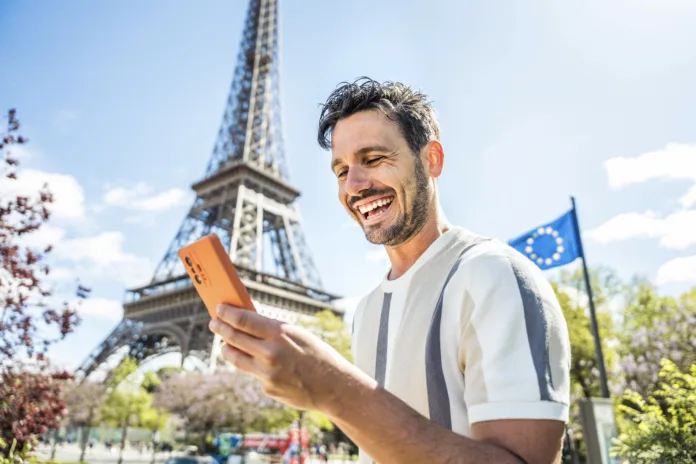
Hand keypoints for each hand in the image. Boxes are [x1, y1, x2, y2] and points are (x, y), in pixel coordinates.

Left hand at [209, 304, 357, 413]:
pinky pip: (254, 374)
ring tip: (224, 344)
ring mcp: (267, 373)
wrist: (333, 386)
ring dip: (227, 349)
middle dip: (221, 328)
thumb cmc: (318, 355)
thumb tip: (248, 323)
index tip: (219, 309)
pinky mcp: (267, 388)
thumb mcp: (297, 334)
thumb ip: (273, 330)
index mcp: (279, 333)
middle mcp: (270, 352)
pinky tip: (261, 365)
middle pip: (234, 337)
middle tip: (214, 323)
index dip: (227, 313)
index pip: (243, 319)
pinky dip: (255, 367)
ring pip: (236, 358)